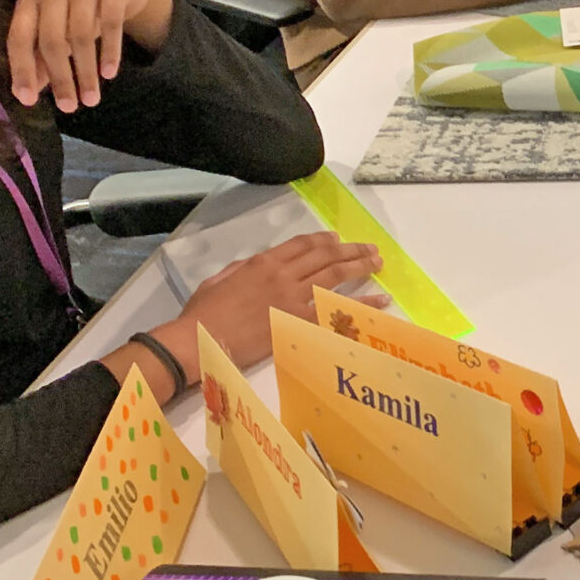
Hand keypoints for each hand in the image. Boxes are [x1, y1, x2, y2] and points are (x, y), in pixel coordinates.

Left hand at [9, 0, 174, 110]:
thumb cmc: (80, 14)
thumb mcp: (57, 34)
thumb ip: (39, 59)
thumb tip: (26, 93)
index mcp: (30, 0)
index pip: (20, 38)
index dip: (22, 70)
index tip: (29, 100)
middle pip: (52, 39)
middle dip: (61, 77)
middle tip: (69, 107)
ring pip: (81, 35)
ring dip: (86, 72)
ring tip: (91, 99)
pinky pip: (111, 24)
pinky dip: (110, 51)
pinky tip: (109, 74)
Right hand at [169, 232, 386, 379]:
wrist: (200, 339)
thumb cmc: (204, 312)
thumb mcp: (221, 278)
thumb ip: (245, 268)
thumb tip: (262, 264)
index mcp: (264, 263)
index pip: (302, 245)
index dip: (324, 240)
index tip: (338, 239)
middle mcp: (284, 276)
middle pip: (325, 257)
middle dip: (350, 250)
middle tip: (370, 249)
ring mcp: (294, 299)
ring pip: (335, 277)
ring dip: (360, 267)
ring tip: (377, 263)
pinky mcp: (299, 324)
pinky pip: (337, 312)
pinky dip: (361, 306)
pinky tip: (379, 302)